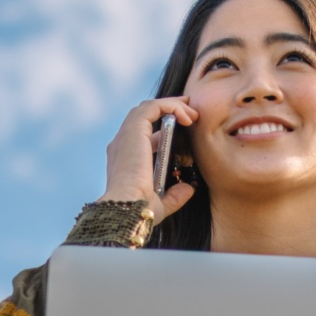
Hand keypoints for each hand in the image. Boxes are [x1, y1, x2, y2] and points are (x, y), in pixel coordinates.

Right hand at [101, 96, 198, 220]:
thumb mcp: (162, 203)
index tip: (184, 126)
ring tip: (193, 113)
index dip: (164, 127)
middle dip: (169, 109)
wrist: (128, 208)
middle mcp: (122, 143)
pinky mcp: (134, 129)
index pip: (144, 134)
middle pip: (145, 115)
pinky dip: (172, 106)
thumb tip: (189, 188)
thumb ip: (175, 195)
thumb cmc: (140, 210)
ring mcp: (126, 135)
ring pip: (150, 107)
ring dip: (173, 106)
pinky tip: (188, 117)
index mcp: (126, 158)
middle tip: (191, 111)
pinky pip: (154, 107)